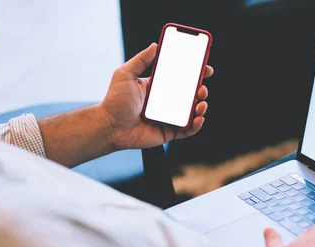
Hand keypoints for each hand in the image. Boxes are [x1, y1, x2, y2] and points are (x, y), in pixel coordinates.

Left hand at [98, 43, 213, 150]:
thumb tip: (155, 45)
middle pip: (189, 95)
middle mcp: (165, 102)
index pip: (180, 78)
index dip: (194, 73)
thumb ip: (141, 60)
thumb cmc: (114, 101)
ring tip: (201, 103)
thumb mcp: (125, 74)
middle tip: (202, 87)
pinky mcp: (168, 132)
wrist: (109, 126)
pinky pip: (186, 130)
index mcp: (157, 87)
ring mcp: (167, 118)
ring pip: (191, 112)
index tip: (205, 68)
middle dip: (200, 90)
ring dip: (200, 106)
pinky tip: (198, 118)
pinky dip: (195, 125)